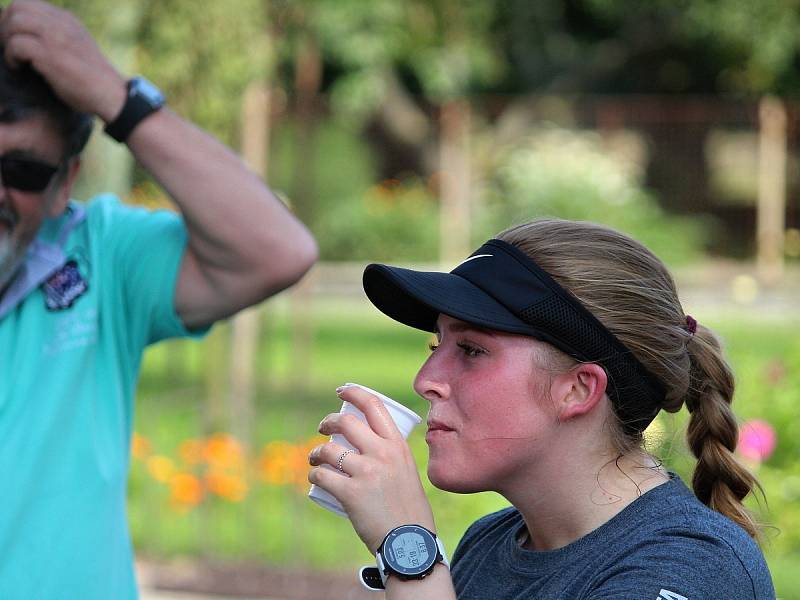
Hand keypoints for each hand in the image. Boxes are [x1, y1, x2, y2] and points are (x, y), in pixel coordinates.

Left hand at [0, 0, 125, 120]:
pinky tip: (19, 69)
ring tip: (14, 59)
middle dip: (6, 26)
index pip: (29, 4)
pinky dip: (12, 57)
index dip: (13, 20)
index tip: (13, 39)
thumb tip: (28, 39)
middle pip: (18, 7)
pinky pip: (17, 44)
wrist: (111, 95)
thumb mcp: (77, 49)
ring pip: (15, 21)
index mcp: (67, 20)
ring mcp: (56, 37)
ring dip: (7, 40)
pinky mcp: (51, 54)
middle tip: (9, 48)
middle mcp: (62, 23)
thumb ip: (58, 38)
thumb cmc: (93, 81)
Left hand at [308, 385, 435, 552]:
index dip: (354, 393)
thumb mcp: (407, 471)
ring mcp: (366, 472)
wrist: (410, 542)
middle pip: (346, 423)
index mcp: (398, 445)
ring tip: (315, 458)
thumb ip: (391, 456)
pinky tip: (315, 476)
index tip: (342, 391)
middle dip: (328, 421)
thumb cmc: (409, 509)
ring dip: (316, 451)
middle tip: (323, 428)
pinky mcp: (351, 493)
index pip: (374, 405)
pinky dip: (314, 474)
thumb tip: (368, 444)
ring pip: (329, 449)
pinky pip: (322, 475)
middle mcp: (382, 453)